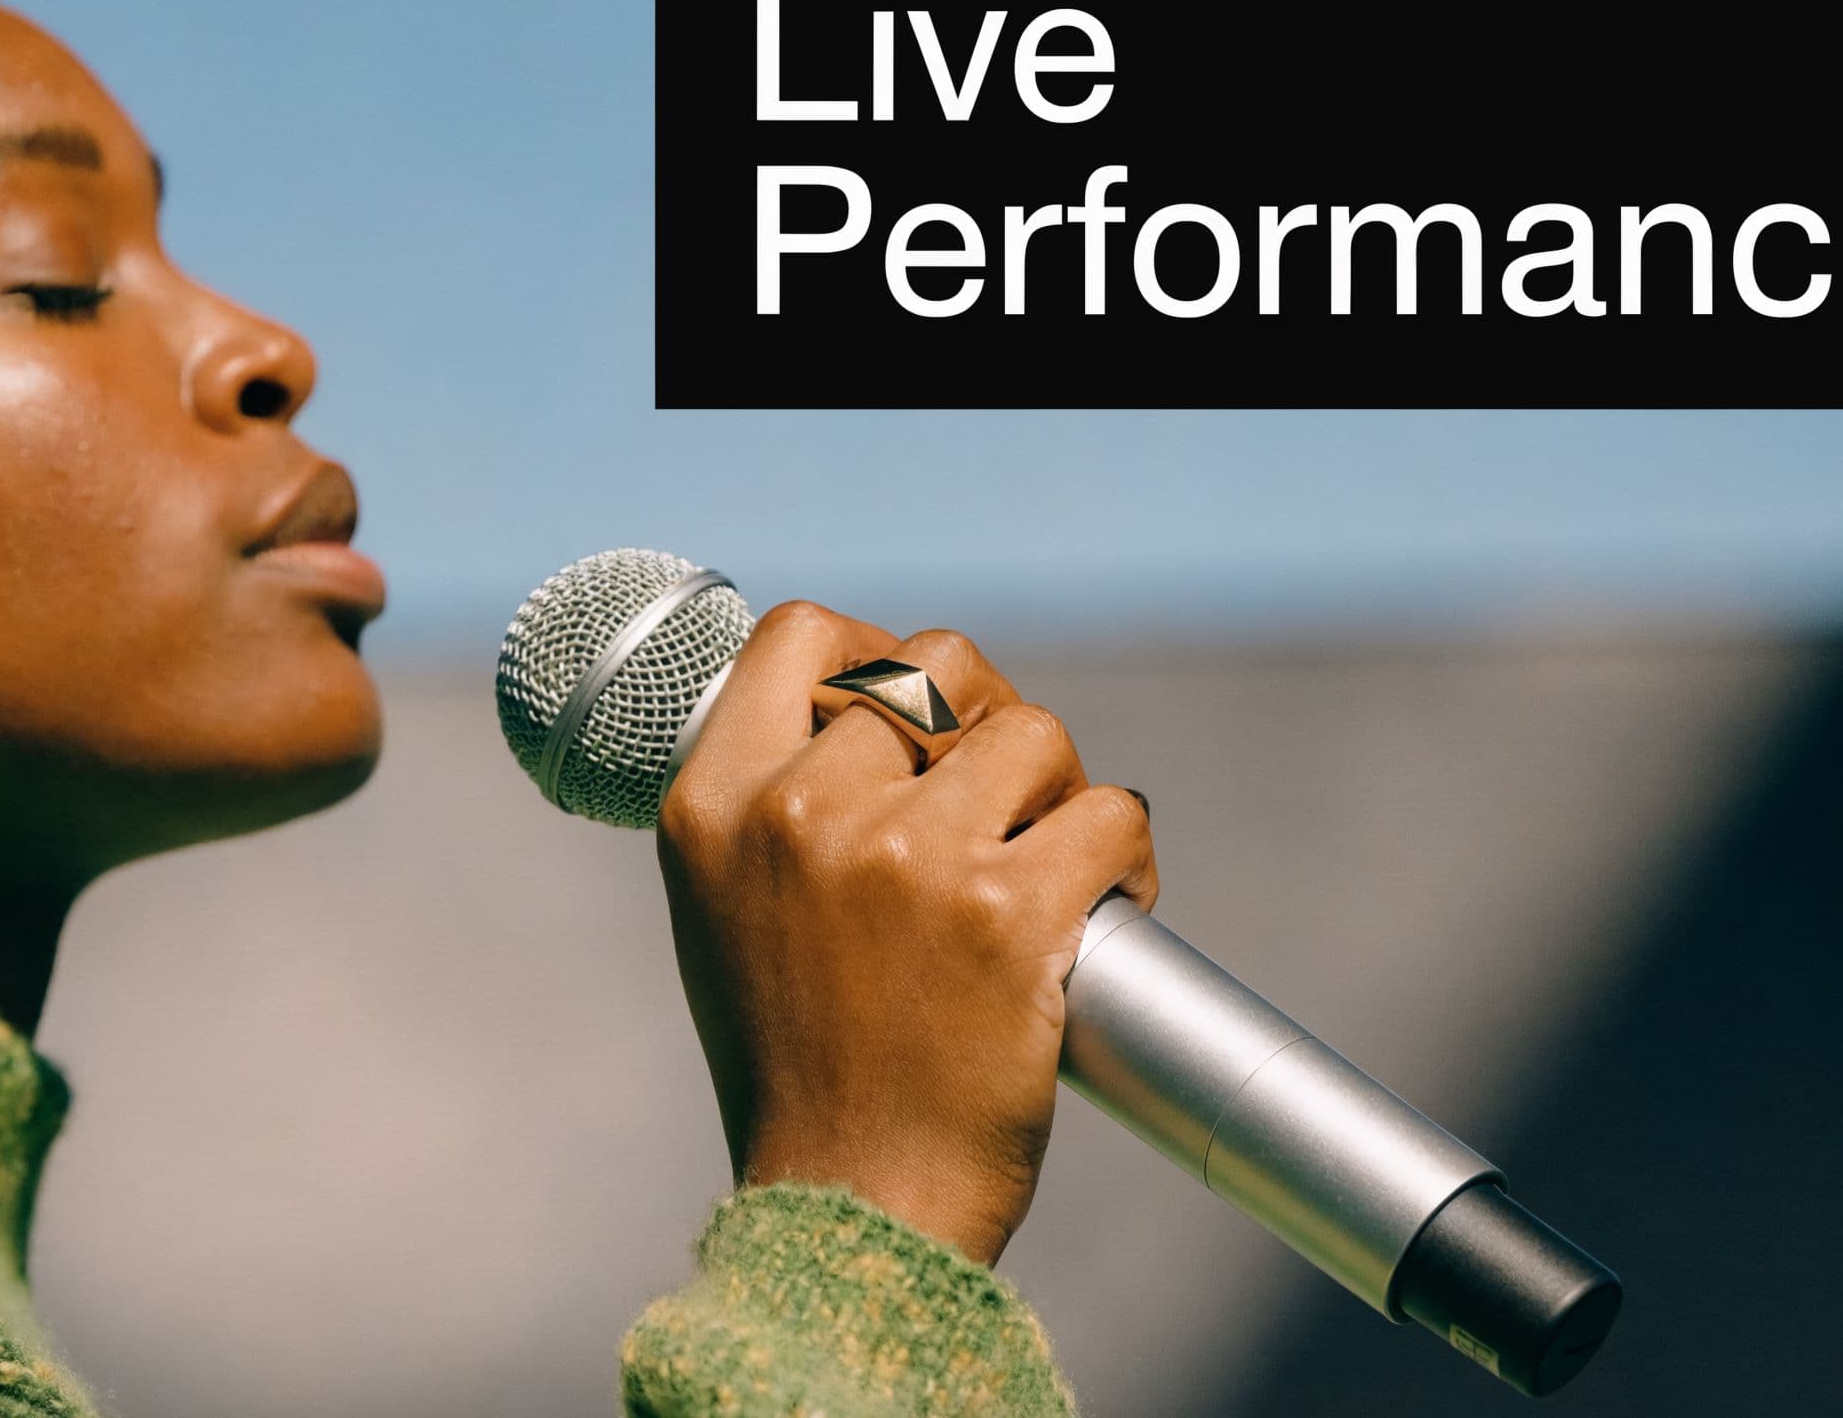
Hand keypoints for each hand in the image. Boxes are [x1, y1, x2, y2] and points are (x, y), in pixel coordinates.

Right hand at [656, 601, 1158, 1265]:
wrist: (849, 1208)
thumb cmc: (799, 1068)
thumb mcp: (727, 914)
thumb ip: (773, 808)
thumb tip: (870, 709)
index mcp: (714, 806)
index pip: (800, 635)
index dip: (873, 647)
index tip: (915, 708)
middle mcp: (799, 813)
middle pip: (936, 669)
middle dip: (988, 724)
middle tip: (1006, 802)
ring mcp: (905, 857)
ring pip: (1034, 733)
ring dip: (1062, 793)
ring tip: (1055, 869)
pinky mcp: (1008, 913)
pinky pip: (1111, 814)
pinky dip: (1129, 857)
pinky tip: (1108, 910)